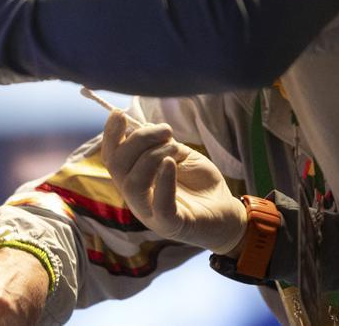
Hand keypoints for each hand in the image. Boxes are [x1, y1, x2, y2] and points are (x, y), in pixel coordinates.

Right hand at [101, 112, 246, 253]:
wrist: (228, 213)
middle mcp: (134, 197)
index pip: (110, 158)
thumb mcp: (180, 156)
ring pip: (133, 183)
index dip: (110, 135)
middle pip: (117, 166)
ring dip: (151, 156)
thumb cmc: (201, 184)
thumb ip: (161, 144)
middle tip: (165, 130)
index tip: (120, 113)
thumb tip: (143, 126)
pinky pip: (160, 204)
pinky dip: (163, 180)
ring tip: (174, 147)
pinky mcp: (170, 225)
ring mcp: (149, 213)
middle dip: (137, 140)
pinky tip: (171, 163)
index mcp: (133, 180)